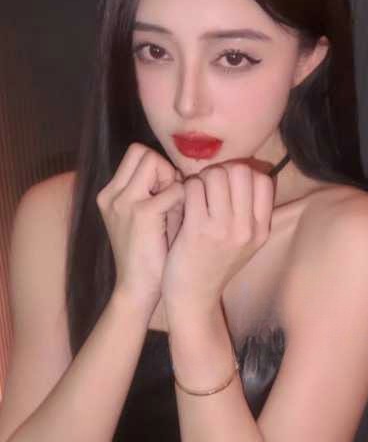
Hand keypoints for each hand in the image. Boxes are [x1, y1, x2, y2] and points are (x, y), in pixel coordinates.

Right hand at [96, 142, 184, 315]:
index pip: (136, 154)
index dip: (157, 168)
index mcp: (110, 194)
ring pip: (153, 160)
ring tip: (175, 207)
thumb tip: (182, 173)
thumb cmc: (149, 254)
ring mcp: (123, 202)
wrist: (137, 289)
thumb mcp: (147, 218)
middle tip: (172, 197)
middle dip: (163, 169)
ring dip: (171, 180)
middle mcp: (111, 194)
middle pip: (142, 152)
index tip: (167, 193)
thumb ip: (156, 192)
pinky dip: (183, 199)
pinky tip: (183, 220)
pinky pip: (173, 188)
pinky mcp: (141, 213)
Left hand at [160, 162, 275, 322]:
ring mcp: (222, 229)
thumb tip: (248, 170)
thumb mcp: (245, 242)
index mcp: (261, 229)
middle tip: (208, 186)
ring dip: (202, 179)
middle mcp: (246, 228)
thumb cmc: (214, 263)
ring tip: (195, 194)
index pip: (263, 180)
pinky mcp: (197, 230)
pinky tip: (183, 202)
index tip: (228, 185)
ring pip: (215, 175)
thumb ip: (250, 211)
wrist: (194, 297)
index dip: (244, 174)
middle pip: (240, 171)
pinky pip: (192, 188)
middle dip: (221, 172)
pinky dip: (186, 188)